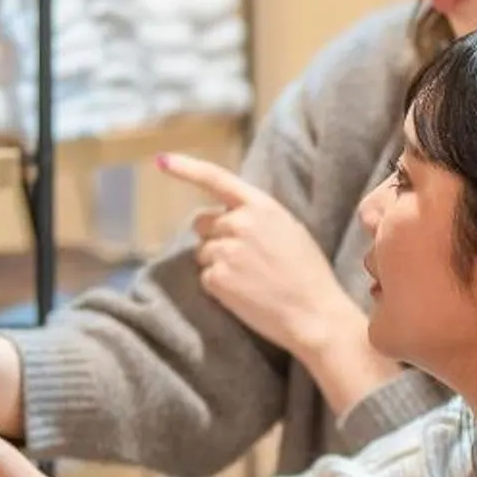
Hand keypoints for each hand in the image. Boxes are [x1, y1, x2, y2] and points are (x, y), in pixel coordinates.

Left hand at [165, 153, 404, 414]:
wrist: (314, 315)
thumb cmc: (308, 275)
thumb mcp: (290, 230)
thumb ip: (257, 216)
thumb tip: (229, 215)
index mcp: (261, 207)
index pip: (216, 179)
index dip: (186, 168)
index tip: (162, 161)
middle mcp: (240, 223)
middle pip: (203, 223)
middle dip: (215, 237)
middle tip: (243, 259)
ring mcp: (226, 251)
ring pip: (203, 252)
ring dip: (218, 264)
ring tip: (250, 280)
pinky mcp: (216, 279)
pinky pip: (205, 277)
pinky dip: (219, 287)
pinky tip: (245, 295)